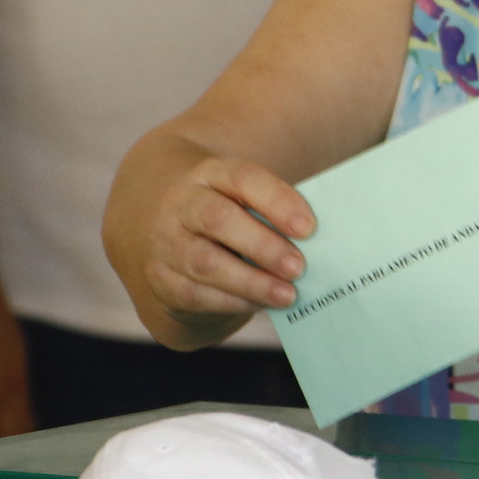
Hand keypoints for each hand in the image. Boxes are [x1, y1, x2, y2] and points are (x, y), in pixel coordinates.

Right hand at [137, 151, 316, 332]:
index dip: (276, 201)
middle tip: (299, 266)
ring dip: (252, 282)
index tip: (308, 227)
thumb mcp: (240, 201)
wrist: (161, 231)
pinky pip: (195, 293)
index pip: (242, 178)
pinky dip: (232, 301)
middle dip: (263, 245)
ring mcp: (166, 241)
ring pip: (205, 262)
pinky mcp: (160, 278)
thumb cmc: (225, 217)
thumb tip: (318, 245)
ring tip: (287, 294)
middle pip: (218, 219)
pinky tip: (260, 303)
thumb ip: (272, 215)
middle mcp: (182, 203)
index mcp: (210, 174)